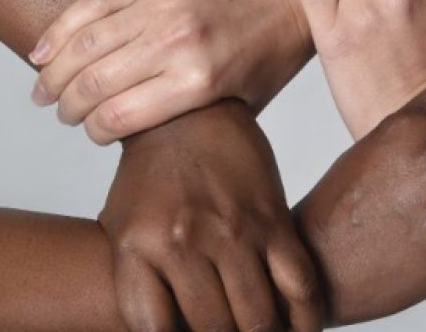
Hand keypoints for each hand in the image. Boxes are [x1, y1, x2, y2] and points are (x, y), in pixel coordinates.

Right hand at [29, 0, 310, 144]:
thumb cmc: (272, 49)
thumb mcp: (243, 101)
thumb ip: (192, 118)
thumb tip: (144, 134)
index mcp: (199, 82)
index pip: (118, 117)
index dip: (95, 132)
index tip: (94, 134)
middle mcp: (175, 44)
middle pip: (93, 83)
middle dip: (69, 106)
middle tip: (62, 114)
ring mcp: (161, 6)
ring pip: (84, 44)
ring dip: (53, 71)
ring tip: (43, 90)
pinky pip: (93, 3)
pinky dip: (61, 28)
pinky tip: (43, 49)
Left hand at [99, 100, 321, 330]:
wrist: (188, 115)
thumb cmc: (150, 178)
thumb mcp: (121, 228)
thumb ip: (138, 283)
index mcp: (137, 246)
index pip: (154, 330)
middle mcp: (184, 242)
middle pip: (212, 329)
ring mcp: (232, 231)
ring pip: (258, 319)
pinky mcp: (272, 220)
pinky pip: (299, 286)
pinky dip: (304, 320)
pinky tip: (301, 330)